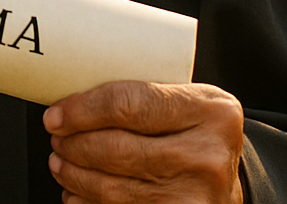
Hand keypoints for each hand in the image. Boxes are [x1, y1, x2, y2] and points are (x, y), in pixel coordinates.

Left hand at [44, 81, 244, 202]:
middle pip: (117, 149)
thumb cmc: (199, 134)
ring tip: (60, 163)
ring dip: (75, 175)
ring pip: (114, 188)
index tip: (56, 114)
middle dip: (74, 144)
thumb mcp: (190, 102)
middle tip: (57, 138)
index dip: (83, 110)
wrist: (231, 181)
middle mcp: (206, 154)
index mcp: (210, 110)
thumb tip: (74, 97)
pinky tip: (76, 193)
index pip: (129, 103)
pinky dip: (89, 203)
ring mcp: (194, 195)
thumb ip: (149, 94)